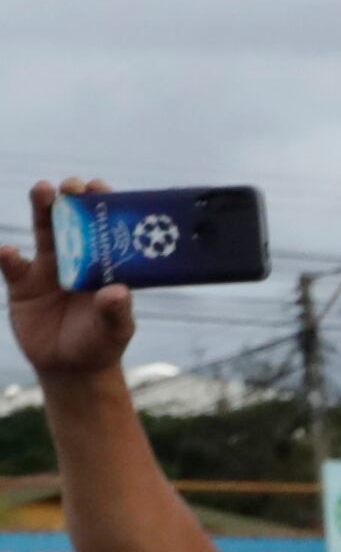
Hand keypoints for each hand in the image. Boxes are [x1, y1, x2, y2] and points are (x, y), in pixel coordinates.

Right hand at [5, 182, 136, 385]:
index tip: (101, 188)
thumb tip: (119, 292)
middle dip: (72, 199)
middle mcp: (76, 258)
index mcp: (103, 264)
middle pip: (72, 222)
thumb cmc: (100, 343)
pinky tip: (8, 251)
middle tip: (73, 184)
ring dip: (42, 210)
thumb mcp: (115, 330)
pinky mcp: (22, 284)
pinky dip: (8, 256)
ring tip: (43, 190)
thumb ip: (116, 312)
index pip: (105, 229)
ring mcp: (47, 268)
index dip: (103, 206)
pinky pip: (13, 266)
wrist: (70, 367)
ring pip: (43, 233)